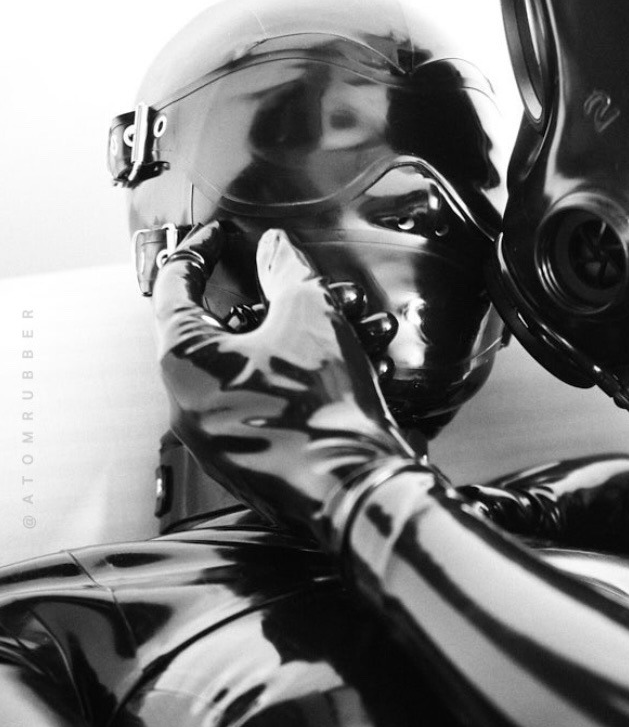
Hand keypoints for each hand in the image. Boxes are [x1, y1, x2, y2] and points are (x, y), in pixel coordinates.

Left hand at [154, 223, 432, 552]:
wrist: (355, 489)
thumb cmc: (325, 411)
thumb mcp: (310, 314)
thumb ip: (284, 268)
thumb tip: (273, 248)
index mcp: (184, 361)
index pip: (174, 286)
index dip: (202, 251)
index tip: (222, 237)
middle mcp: (185, 403)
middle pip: (208, 330)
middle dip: (254, 301)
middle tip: (285, 282)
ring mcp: (211, 438)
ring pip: (235, 369)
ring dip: (275, 341)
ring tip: (322, 327)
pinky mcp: (241, 462)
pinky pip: (251, 404)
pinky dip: (279, 380)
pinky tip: (322, 371)